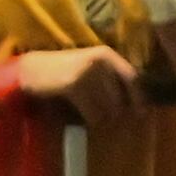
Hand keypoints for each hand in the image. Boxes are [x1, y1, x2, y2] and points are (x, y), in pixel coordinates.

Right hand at [17, 43, 148, 126]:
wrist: (33, 70)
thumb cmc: (64, 71)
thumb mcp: (91, 69)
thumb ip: (112, 81)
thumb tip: (135, 104)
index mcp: (107, 55)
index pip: (133, 78)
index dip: (139, 98)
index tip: (142, 114)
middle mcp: (100, 61)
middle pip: (121, 99)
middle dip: (116, 113)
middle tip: (105, 118)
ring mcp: (87, 73)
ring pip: (108, 109)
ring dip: (101, 117)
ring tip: (89, 113)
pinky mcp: (74, 85)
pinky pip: (93, 114)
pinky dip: (90, 120)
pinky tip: (80, 115)